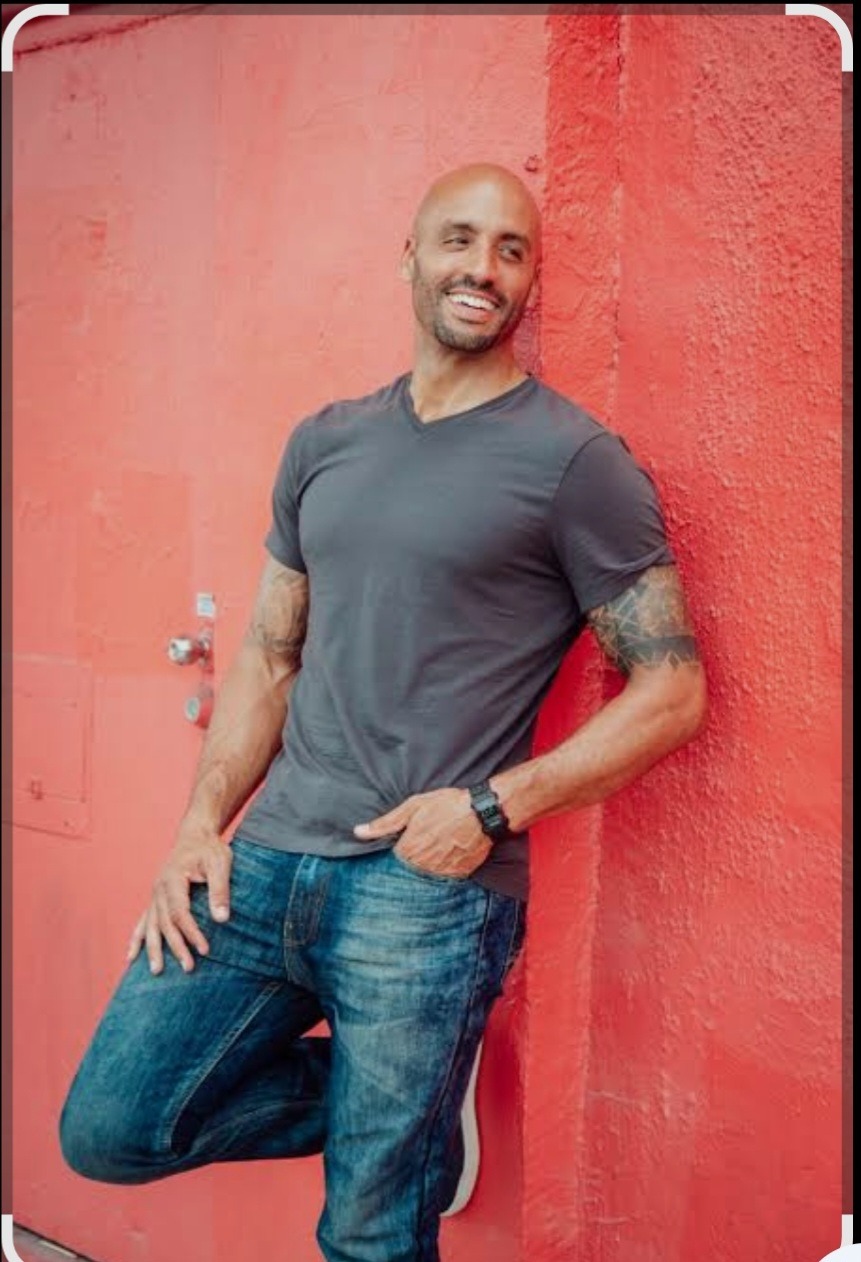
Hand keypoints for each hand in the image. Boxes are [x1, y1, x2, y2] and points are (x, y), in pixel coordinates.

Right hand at [126, 820, 232, 974]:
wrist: (195, 835)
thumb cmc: (209, 848)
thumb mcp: (220, 863)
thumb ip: (220, 890)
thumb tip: (222, 919)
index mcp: (172, 880)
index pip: (180, 913)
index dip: (191, 933)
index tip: (204, 949)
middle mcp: (158, 889)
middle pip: (165, 923)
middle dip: (175, 947)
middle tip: (188, 968)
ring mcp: (154, 894)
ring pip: (151, 926)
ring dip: (153, 949)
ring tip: (156, 971)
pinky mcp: (155, 898)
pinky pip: (143, 921)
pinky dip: (137, 939)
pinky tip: (130, 957)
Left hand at [354, 788, 491, 878]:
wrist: (482, 811)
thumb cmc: (446, 805)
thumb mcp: (413, 807)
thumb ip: (385, 823)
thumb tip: (358, 832)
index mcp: (409, 850)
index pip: (392, 861)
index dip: (398, 849)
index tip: (406, 841)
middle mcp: (424, 866)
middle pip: (409, 870)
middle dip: (413, 859)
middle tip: (426, 841)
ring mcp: (442, 872)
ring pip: (428, 874)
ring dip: (429, 864)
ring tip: (438, 845)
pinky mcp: (459, 874)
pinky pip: (447, 876)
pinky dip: (446, 867)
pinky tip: (450, 851)